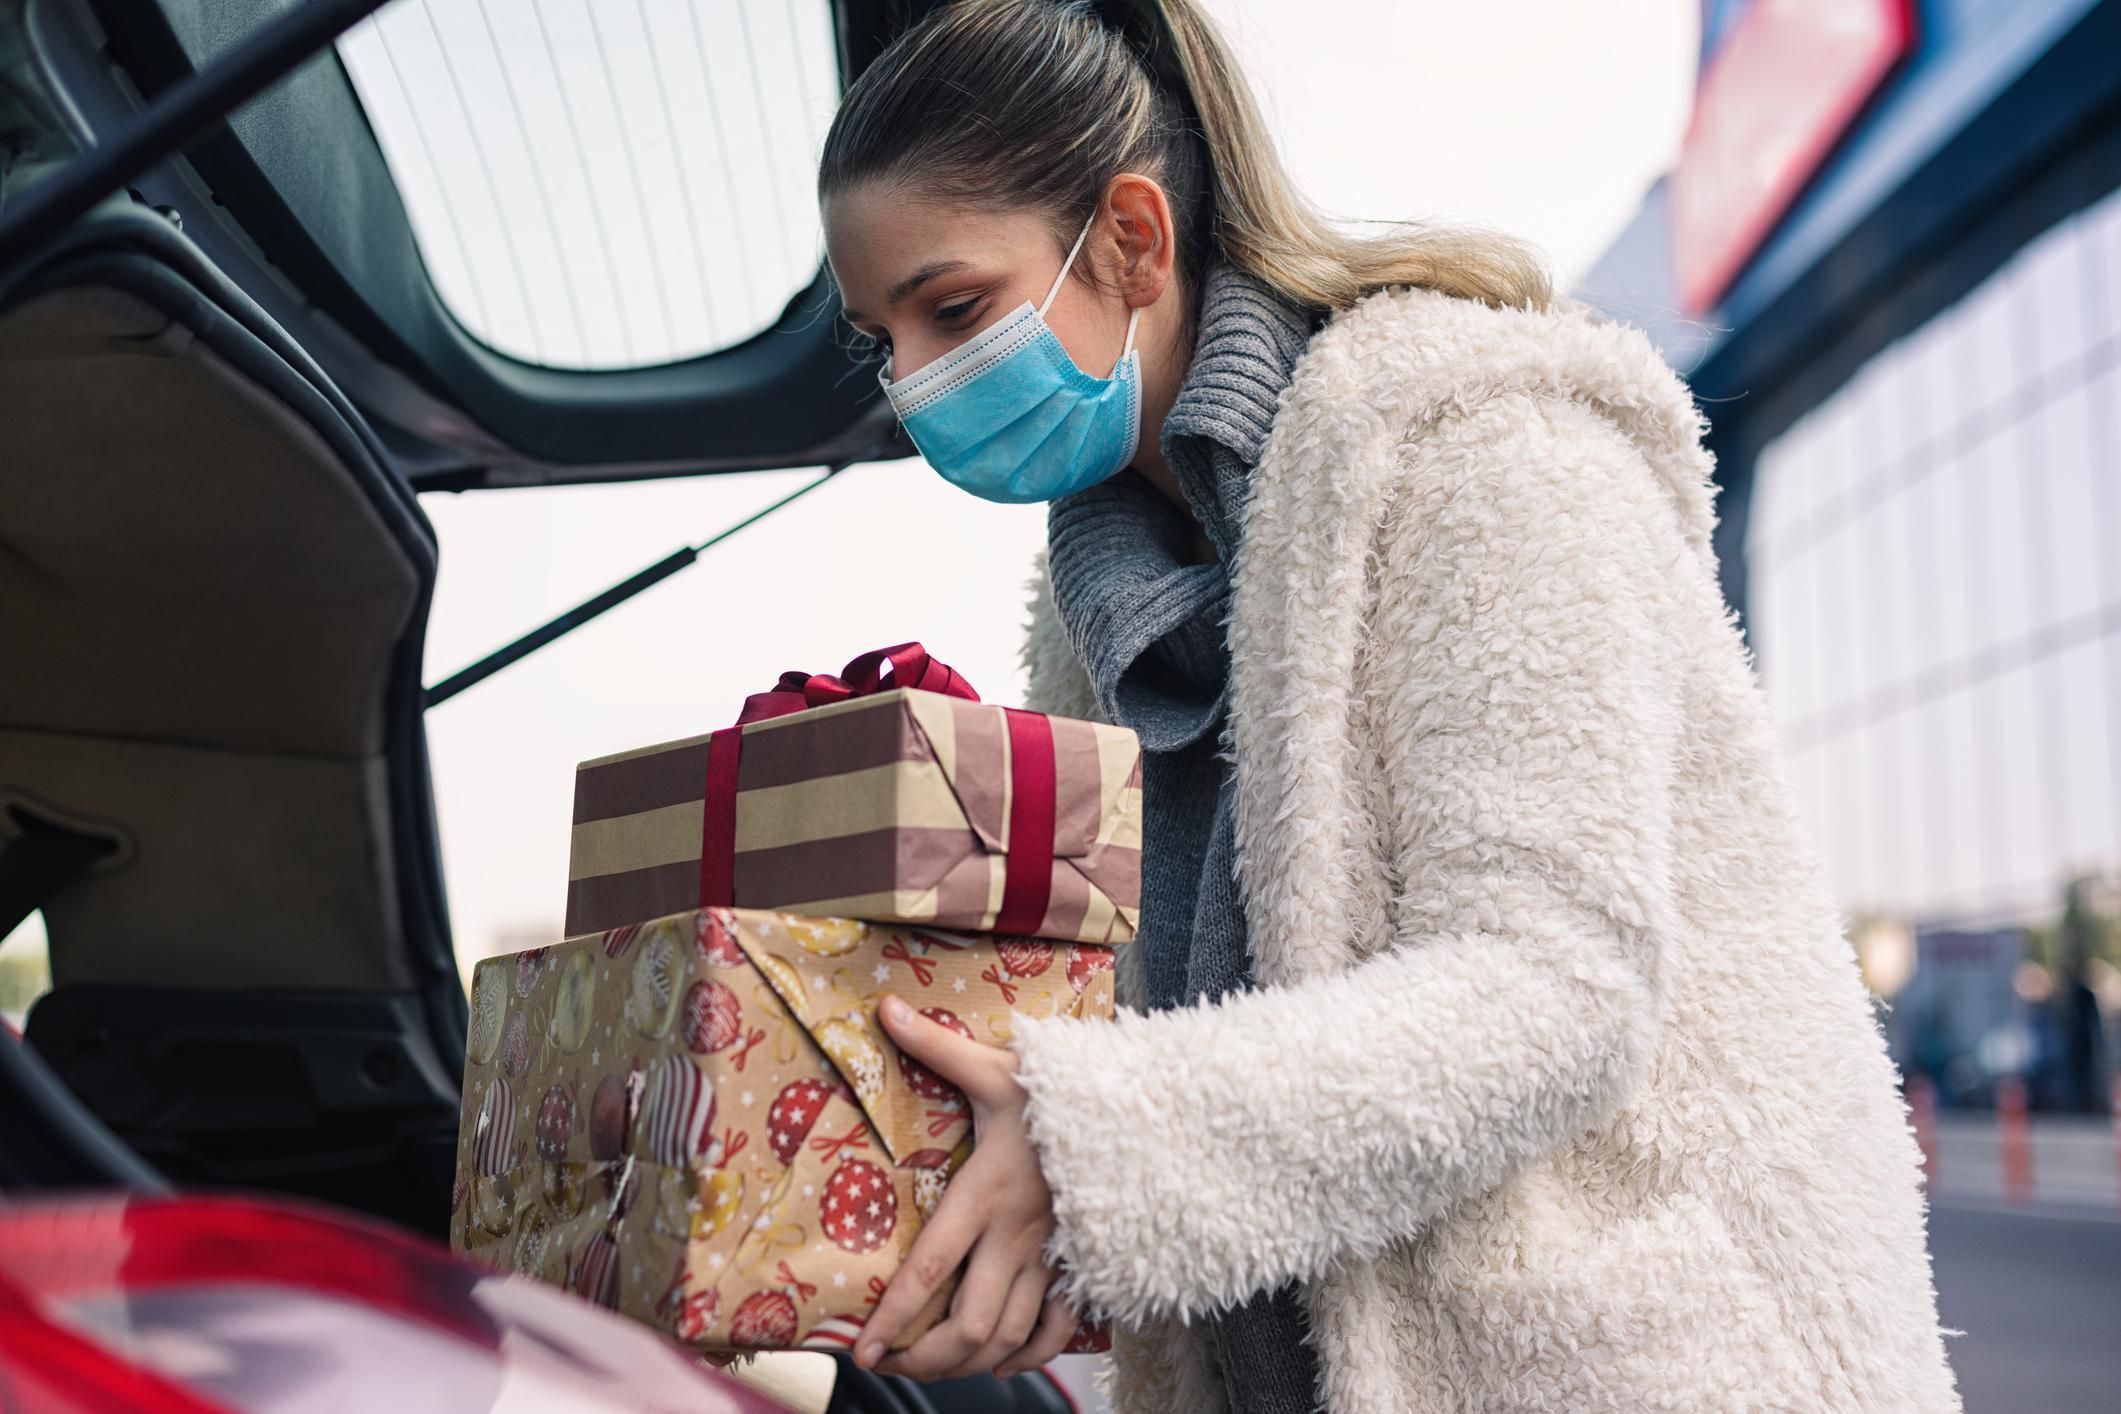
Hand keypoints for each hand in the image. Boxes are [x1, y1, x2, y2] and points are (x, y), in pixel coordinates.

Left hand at [854, 993, 1083, 1380]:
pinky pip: (1058, 1327)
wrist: (1142, 1107)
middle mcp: (1017, 1236)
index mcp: (987, 1194)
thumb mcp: (994, 1066)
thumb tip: (884, 1008)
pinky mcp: (1079, 1261)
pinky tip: (1003, 1362)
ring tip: (929, 1367)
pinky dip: (1030, 1355)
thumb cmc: (1061, 1087)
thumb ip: (936, 1045)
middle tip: (888, 1366)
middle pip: (970, 1323)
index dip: (893, 1315)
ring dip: (967, 1363)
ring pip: (1010, 1336)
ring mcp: (1052, 1255)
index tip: (861, 1348)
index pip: (931, 1268)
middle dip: (924, 1358)